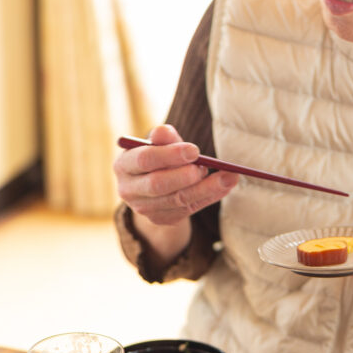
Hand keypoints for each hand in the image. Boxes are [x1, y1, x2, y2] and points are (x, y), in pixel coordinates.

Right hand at [114, 124, 237, 226]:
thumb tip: (164, 132)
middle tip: (206, 167)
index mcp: (123, 165)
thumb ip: (163, 137)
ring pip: (177, 200)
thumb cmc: (158, 155)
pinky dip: (209, 197)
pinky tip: (225, 186)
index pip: (144, 159)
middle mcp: (128, 190)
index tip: (194, 150)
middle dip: (185, 176)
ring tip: (228, 176)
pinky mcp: (161, 219)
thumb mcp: (158, 142)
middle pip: (157, 185)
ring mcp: (144, 208)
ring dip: (205, 188)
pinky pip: (188, 210)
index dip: (170, 155)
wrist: (154, 181)